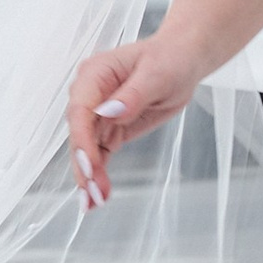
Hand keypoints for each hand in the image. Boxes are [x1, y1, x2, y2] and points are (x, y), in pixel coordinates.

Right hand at [67, 30, 207, 207]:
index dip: (82, 140)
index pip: (81, 110)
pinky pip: (99, 155)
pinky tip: (98, 196)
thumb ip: (133, 95)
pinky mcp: (110, 129)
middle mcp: (90, 94)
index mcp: (96, 74)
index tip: (89, 165)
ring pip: (86, 150)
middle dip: (84, 165)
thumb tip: (109, 112)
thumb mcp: (157, 74)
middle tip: (92, 194)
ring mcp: (98, 114)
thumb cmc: (170, 59)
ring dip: (88, 177)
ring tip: (92, 204)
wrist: (182, 60)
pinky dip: (98, 175)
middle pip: (80, 134)